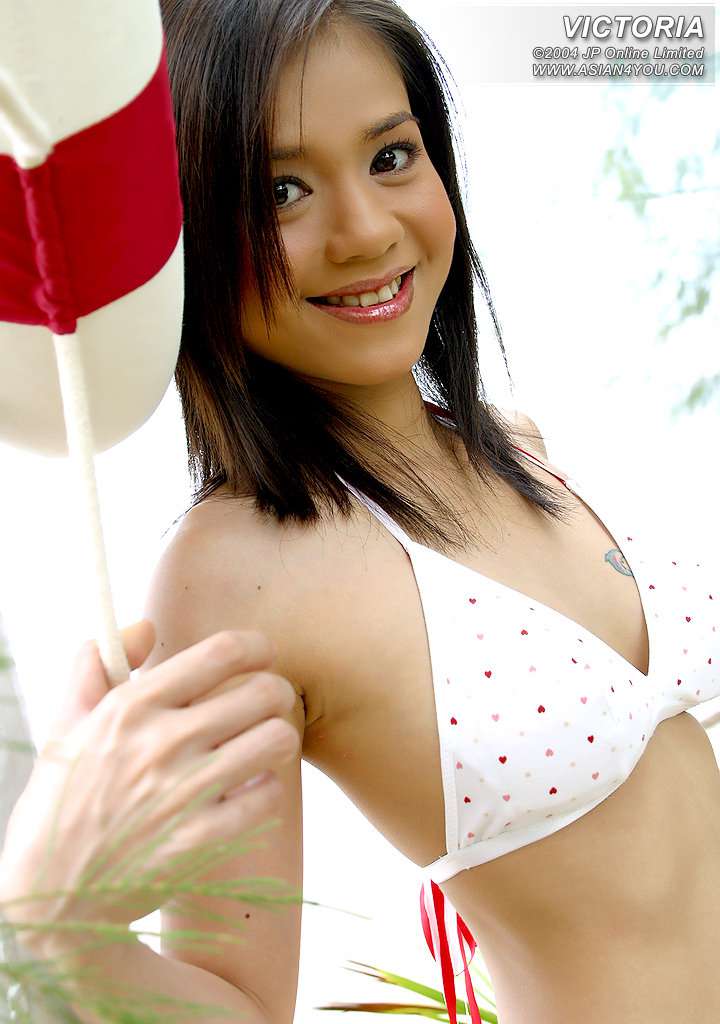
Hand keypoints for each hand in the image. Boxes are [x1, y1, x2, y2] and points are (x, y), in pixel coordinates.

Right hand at [0, 623, 299, 958]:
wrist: (51, 894)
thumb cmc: (63, 802)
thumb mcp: (67, 726)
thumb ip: (99, 667)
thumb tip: (144, 625)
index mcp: (131, 705)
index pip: (222, 652)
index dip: (258, 646)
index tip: (262, 655)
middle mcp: (161, 742)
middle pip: (264, 691)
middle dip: (276, 692)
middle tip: (267, 704)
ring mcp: (183, 792)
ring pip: (277, 740)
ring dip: (278, 738)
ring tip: (262, 744)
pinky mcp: (200, 839)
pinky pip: (267, 795)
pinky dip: (264, 789)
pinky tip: (247, 789)